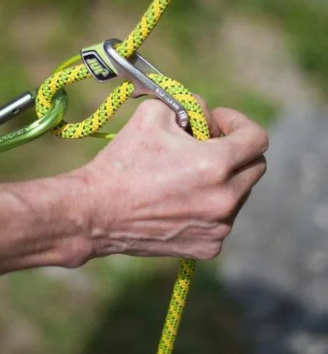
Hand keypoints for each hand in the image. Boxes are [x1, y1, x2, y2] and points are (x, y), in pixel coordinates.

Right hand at [82, 99, 267, 260]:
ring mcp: (218, 227)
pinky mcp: (207, 247)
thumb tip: (204, 113)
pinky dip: (209, 207)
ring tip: (185, 175)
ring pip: (239, 195)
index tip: (216, 123)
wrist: (95, 211)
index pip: (258, 138)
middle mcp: (225, 199)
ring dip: (223, 180)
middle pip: (255, 167)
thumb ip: (189, 105)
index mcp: (215, 164)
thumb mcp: (153, 114)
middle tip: (205, 145)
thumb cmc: (122, 161)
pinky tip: (179, 200)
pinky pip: (222, 220)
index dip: (239, 123)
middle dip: (235, 151)